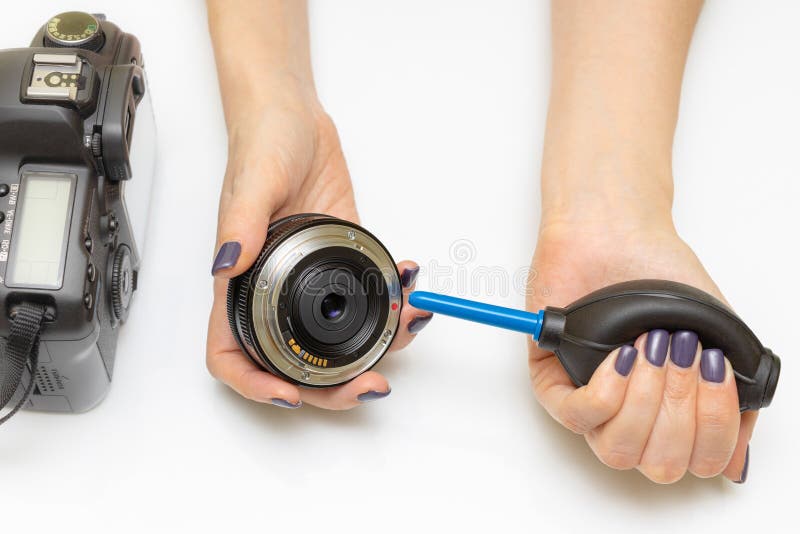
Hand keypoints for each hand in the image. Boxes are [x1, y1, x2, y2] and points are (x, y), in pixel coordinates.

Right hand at [206, 79, 430, 409]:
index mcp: (243, 281)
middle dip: (334, 384)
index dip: (253, 384)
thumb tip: (226, 266)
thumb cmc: (261, 144)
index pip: (231, 351)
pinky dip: (392, 301)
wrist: (295, 118)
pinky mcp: (343, 259)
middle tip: (373, 383)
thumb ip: (239, 225)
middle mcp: (276, 290)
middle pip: (295, 361)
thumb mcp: (250, 181)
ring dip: (377, 344)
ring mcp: (313, 279)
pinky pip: (367, 294)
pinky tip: (409, 283)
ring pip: (340, 335)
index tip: (290, 395)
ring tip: (409, 324)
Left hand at [527, 217, 752, 482]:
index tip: (718, 372)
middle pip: (660, 463)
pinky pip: (576, 418)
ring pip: (618, 449)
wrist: (618, 230)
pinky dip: (607, 391)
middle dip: (682, 411)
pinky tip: (621, 355)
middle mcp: (631, 415)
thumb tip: (734, 464)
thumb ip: (735, 396)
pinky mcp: (550, 379)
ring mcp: (590, 400)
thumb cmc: (661, 276)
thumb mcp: (719, 333)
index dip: (714, 431)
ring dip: (645, 400)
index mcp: (670, 412)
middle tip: (682, 351)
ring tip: (652, 346)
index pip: (695, 462)